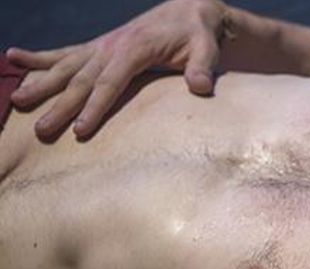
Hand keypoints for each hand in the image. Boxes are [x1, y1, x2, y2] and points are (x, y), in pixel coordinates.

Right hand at [6, 0, 228, 138]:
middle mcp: (111, 46)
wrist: (189, 10)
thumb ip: (203, 67)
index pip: (111, 82)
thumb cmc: (199, 34)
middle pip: (82, 80)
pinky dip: (38, 57)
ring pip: (66, 67)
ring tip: (17, 101)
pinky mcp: (98, 47)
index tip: (80, 131)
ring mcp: (101, 45)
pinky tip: (13, 58)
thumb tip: (201, 87)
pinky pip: (64, 52)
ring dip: (40, 83)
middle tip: (41, 131)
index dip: (95, 107)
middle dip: (60, 106)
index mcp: (135, 48)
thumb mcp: (207, 49)